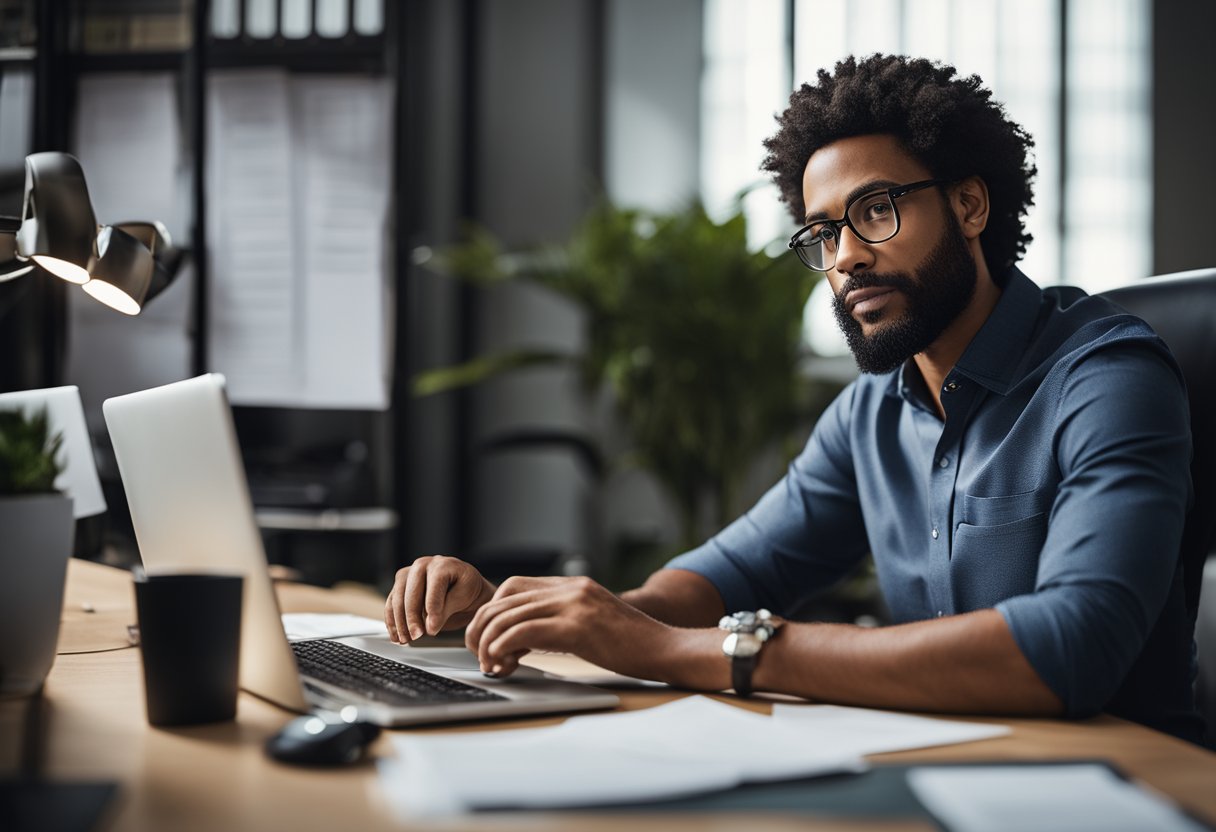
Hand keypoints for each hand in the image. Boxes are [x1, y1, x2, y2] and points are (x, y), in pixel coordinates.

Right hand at [384, 556, 496, 643]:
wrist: (463, 591)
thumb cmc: (466, 591)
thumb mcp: (463, 598)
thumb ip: (447, 609)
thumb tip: (429, 627)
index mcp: (442, 564)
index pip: (434, 585)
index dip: (433, 608)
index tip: (433, 628)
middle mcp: (423, 565)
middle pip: (411, 591)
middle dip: (412, 617)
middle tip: (417, 635)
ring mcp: (409, 574)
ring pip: (397, 598)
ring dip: (399, 622)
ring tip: (406, 639)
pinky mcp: (400, 587)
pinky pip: (391, 604)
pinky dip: (392, 622)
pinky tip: (396, 636)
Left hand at [464, 576, 675, 678]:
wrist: (665, 649)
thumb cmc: (632, 646)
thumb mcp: (593, 624)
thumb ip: (562, 621)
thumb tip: (524, 639)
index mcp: (573, 585)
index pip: (514, 586)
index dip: (493, 611)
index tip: (487, 637)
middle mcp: (570, 588)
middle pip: (504, 599)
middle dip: (481, 626)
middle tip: (477, 652)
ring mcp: (574, 604)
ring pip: (508, 615)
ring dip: (488, 642)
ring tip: (488, 664)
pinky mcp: (576, 627)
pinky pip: (522, 632)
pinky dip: (503, 648)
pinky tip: (503, 664)